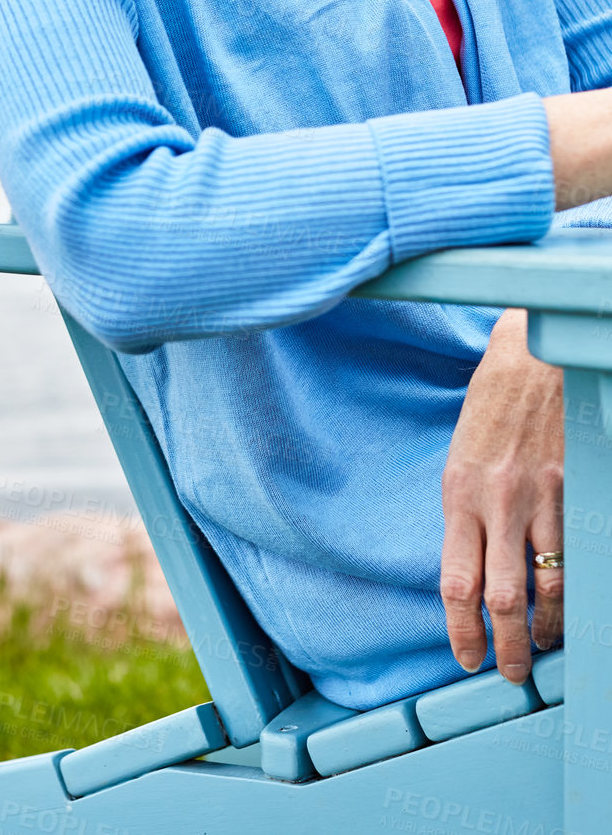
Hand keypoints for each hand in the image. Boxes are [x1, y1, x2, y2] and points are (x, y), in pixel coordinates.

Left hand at [440, 308, 563, 682]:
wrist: (527, 359)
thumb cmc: (488, 410)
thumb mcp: (459, 462)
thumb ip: (464, 517)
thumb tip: (469, 573)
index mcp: (457, 495)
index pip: (455, 583)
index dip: (461, 631)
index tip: (466, 657)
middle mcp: (495, 501)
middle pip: (500, 597)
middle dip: (506, 646)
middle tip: (510, 672)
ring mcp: (539, 497)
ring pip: (547, 585)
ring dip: (548, 626)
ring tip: (545, 644)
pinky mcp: (573, 489)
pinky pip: (576, 554)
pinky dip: (575, 587)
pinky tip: (571, 605)